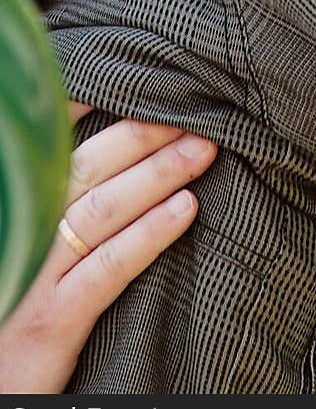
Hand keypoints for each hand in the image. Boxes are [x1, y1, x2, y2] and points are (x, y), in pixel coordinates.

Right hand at [0, 105, 216, 393]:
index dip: (91, 108)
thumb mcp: (28, 254)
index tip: (145, 86)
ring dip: (158, 175)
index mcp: (13, 207)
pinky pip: (107, 269)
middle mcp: (16, 229)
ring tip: (203, 152)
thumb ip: (60, 205)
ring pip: (101, 210)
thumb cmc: (13, 315)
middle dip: (143, 136)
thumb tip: (117, 164)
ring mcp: (30, 275)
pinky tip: (186, 211)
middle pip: (85, 168)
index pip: (50, 146)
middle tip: (195, 114)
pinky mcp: (49, 322)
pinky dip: (148, 234)